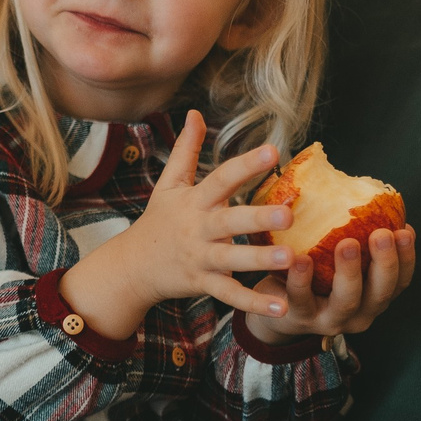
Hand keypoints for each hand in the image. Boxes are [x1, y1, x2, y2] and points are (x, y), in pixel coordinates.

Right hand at [62, 112, 295, 338]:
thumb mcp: (168, 185)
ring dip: (259, 260)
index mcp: (195, 201)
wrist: (132, 267)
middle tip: (287, 214)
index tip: (273, 151)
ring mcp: (200, 258)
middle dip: (257, 218)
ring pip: (232, 260)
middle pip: (229, 221)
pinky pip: (230, 295)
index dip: (246, 165)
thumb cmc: (158, 222)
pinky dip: (254, 303)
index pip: (221, 178)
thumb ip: (186, 150)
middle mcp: (198, 228)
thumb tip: (195, 113)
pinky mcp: (203, 284)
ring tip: (289, 258)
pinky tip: (282, 306)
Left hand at [245, 224, 417, 343]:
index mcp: (374, 297)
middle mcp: (359, 314)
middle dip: (385, 263)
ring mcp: (330, 319)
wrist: (276, 311)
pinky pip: (301, 300)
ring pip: (346, 301)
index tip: (405, 230)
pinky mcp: (300, 318)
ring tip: (346, 243)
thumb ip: (358, 239)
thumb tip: (371, 196)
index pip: (400, 280)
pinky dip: (302, 280)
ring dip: (349, 271)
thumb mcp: (339, 262)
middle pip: (380, 293)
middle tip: (381, 233)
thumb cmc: (317, 277)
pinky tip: (301, 259)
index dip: (406, 257)